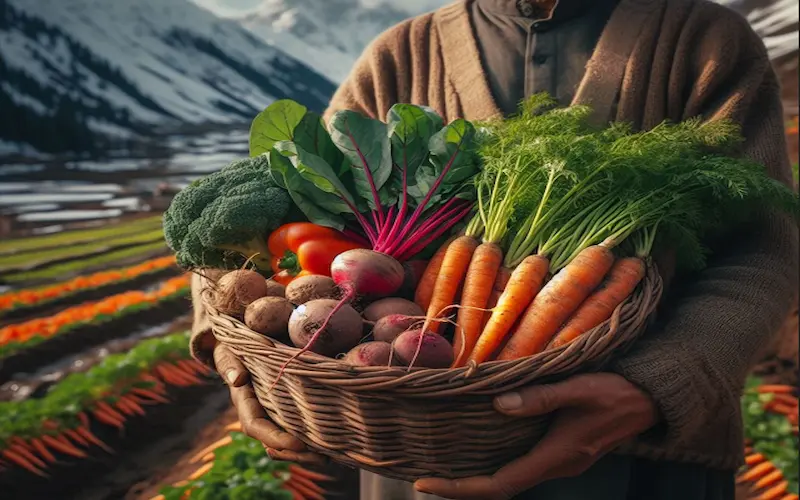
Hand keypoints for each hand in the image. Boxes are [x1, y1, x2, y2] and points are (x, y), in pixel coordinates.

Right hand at [213, 343, 325, 464]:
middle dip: (296, 453)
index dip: (276, 438)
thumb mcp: (229, 351)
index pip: (256, 426)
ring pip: (286, 439)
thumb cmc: (235, 346)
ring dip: (306, 451)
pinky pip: (297, 427)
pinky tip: (331, 443)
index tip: (298, 444)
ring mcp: (272, 411)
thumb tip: (238, 379)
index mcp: (244, 401)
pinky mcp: (287, 406)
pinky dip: (311, 437)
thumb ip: (230, 364)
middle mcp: (258, 411)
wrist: (240, 343)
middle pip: (273, 442)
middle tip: (323, 457)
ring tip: (331, 455)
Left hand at [414, 373, 658, 499]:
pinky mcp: (561, 452)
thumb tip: (498, 404)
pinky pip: (519, 463)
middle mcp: (554, 466)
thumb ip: (541, 396)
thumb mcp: (579, 388)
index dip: (460, 487)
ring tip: (441, 461)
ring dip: (475, 474)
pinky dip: (493, 460)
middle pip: (499, 486)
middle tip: (422, 474)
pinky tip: (477, 444)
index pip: (499, 484)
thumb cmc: (615, 392)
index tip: (425, 483)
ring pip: (508, 476)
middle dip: (460, 485)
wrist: (649, 401)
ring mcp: (558, 462)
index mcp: (555, 457)